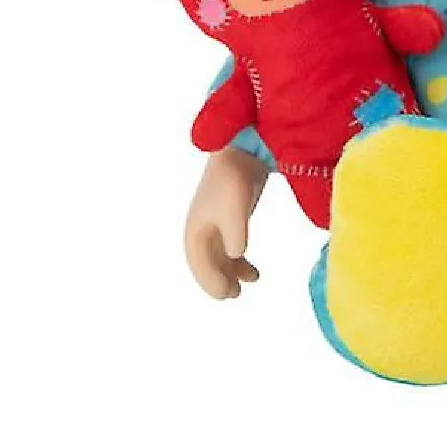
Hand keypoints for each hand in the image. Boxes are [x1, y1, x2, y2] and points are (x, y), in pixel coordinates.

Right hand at [185, 148, 268, 298]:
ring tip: (250, 282)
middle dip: (219, 280)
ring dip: (230, 271)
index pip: (199, 264)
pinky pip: (229, 246)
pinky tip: (252, 269)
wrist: (242, 150)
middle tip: (235, 294)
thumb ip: (234, 235)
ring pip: (219, 257)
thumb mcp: (234, 210)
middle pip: (207, 263)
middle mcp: (200, 229)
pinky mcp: (228, 216)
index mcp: (195, 230)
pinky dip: (238, 260)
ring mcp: (214, 223)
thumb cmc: (234, 181)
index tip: (227, 295)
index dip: (211, 282)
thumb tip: (235, 256)